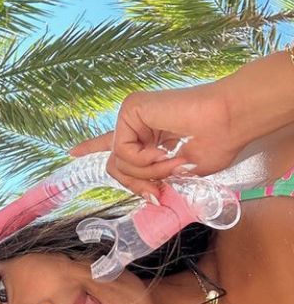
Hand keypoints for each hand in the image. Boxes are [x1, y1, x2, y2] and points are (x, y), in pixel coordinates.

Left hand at [70, 82, 242, 196]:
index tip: (72, 152)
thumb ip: (155, 180)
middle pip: (116, 167)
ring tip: (173, 160)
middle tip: (165, 180)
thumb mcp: (180, 173)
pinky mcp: (130, 109)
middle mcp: (138, 123)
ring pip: (118, 163)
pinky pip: (122, 151)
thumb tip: (147, 194)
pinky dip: (143, 160)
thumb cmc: (217, 144)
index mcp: (149, 135)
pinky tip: (163, 149)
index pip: (116, 144)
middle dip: (138, 183)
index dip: (93, 148)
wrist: (230, 122)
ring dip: (147, 172)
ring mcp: (133, 115)